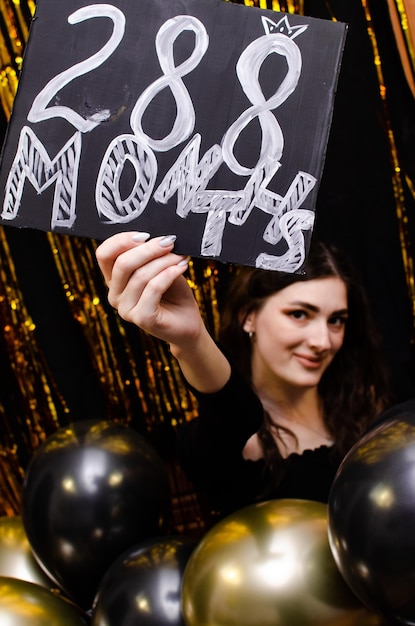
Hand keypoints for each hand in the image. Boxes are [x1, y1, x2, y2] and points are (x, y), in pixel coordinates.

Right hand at [95, 232, 203, 346]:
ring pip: (140, 275)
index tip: (145, 235)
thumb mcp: (159, 267)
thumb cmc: (173, 293)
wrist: (188, 322)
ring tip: (180, 257)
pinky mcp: (142, 318)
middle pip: (122, 263)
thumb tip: (154, 236)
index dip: (121, 240)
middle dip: (148, 249)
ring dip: (164, 261)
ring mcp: (126, 309)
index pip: (104, 254)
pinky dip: (169, 274)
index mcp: (114, 280)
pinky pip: (153, 288)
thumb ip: (150, 254)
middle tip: (169, 242)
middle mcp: (114, 295)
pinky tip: (181, 267)